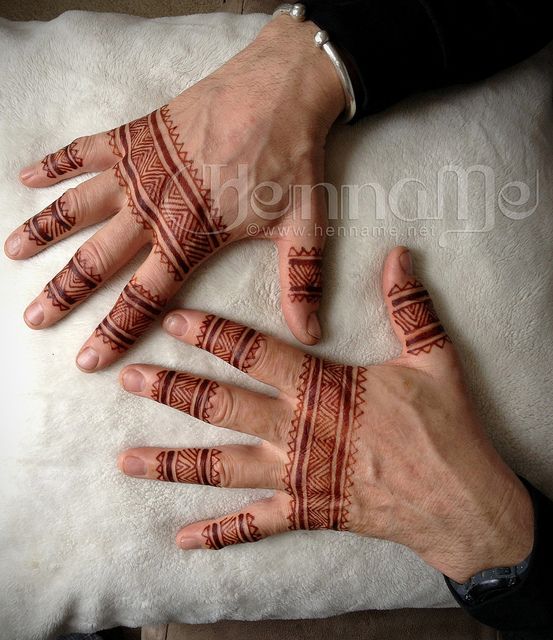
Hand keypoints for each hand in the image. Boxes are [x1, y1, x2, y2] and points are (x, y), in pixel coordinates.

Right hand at [5, 16, 343, 371]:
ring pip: (76, 209)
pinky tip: (26, 176)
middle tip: (33, 319)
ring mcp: (138, 170)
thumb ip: (300, 282)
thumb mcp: (302, 226)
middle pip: (97, 262)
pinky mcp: (134, 135)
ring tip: (10, 255)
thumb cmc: (290, 160)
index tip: (85, 359)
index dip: (113, 332)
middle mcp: (153, 210)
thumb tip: (309, 336)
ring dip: (42, 233)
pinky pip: (82, 150)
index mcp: (189, 238)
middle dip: (62, 295)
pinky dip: (53, 164)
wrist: (280, 90)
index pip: (143, 298)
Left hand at [117, 246, 533, 582]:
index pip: (254, 353)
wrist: (461, 501)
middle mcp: (297, 430)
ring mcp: (295, 476)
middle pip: (221, 407)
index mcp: (323, 388)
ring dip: (172, 463)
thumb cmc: (446, 428)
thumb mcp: (434, 357)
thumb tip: (399, 254)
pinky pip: (253, 526)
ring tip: (126, 461)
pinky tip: (182, 539)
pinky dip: (218, 534)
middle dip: (171, 391)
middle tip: (128, 379)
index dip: (211, 334)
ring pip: (221, 467)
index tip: (172, 322)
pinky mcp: (304, 512)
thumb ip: (409, 304)